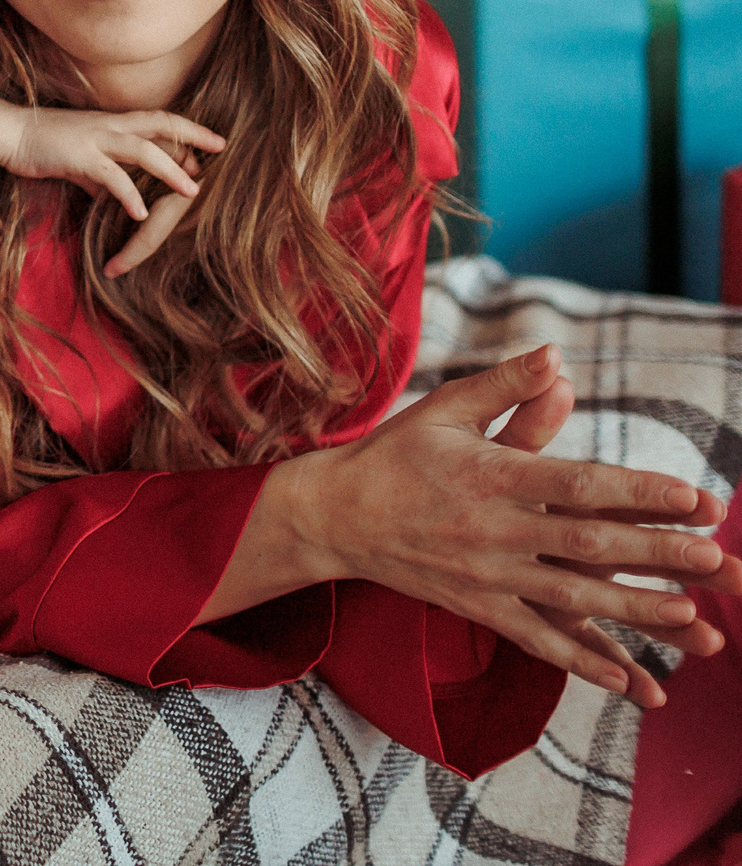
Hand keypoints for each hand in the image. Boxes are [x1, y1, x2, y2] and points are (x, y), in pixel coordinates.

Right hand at [2, 107, 224, 245]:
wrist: (8, 132)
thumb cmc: (42, 143)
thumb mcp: (79, 158)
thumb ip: (99, 174)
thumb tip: (110, 194)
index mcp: (112, 122)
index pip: (159, 119)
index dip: (187, 127)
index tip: (212, 141)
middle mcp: (110, 125)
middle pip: (161, 124)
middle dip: (193, 136)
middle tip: (220, 149)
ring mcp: (95, 138)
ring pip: (144, 149)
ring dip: (171, 170)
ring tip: (191, 191)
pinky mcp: (79, 156)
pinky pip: (111, 176)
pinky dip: (129, 194)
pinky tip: (140, 214)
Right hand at [281, 345, 739, 703]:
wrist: (332, 514)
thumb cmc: (394, 454)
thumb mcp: (444, 408)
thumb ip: (505, 385)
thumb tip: (558, 355)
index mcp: (491, 475)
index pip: (577, 483)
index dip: (638, 491)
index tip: (693, 496)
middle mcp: (492, 529)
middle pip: (587, 543)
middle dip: (655, 552)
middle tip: (714, 559)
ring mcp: (485, 574)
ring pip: (571, 597)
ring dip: (633, 608)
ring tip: (691, 617)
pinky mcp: (476, 606)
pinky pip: (536, 639)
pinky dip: (582, 661)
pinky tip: (628, 680)